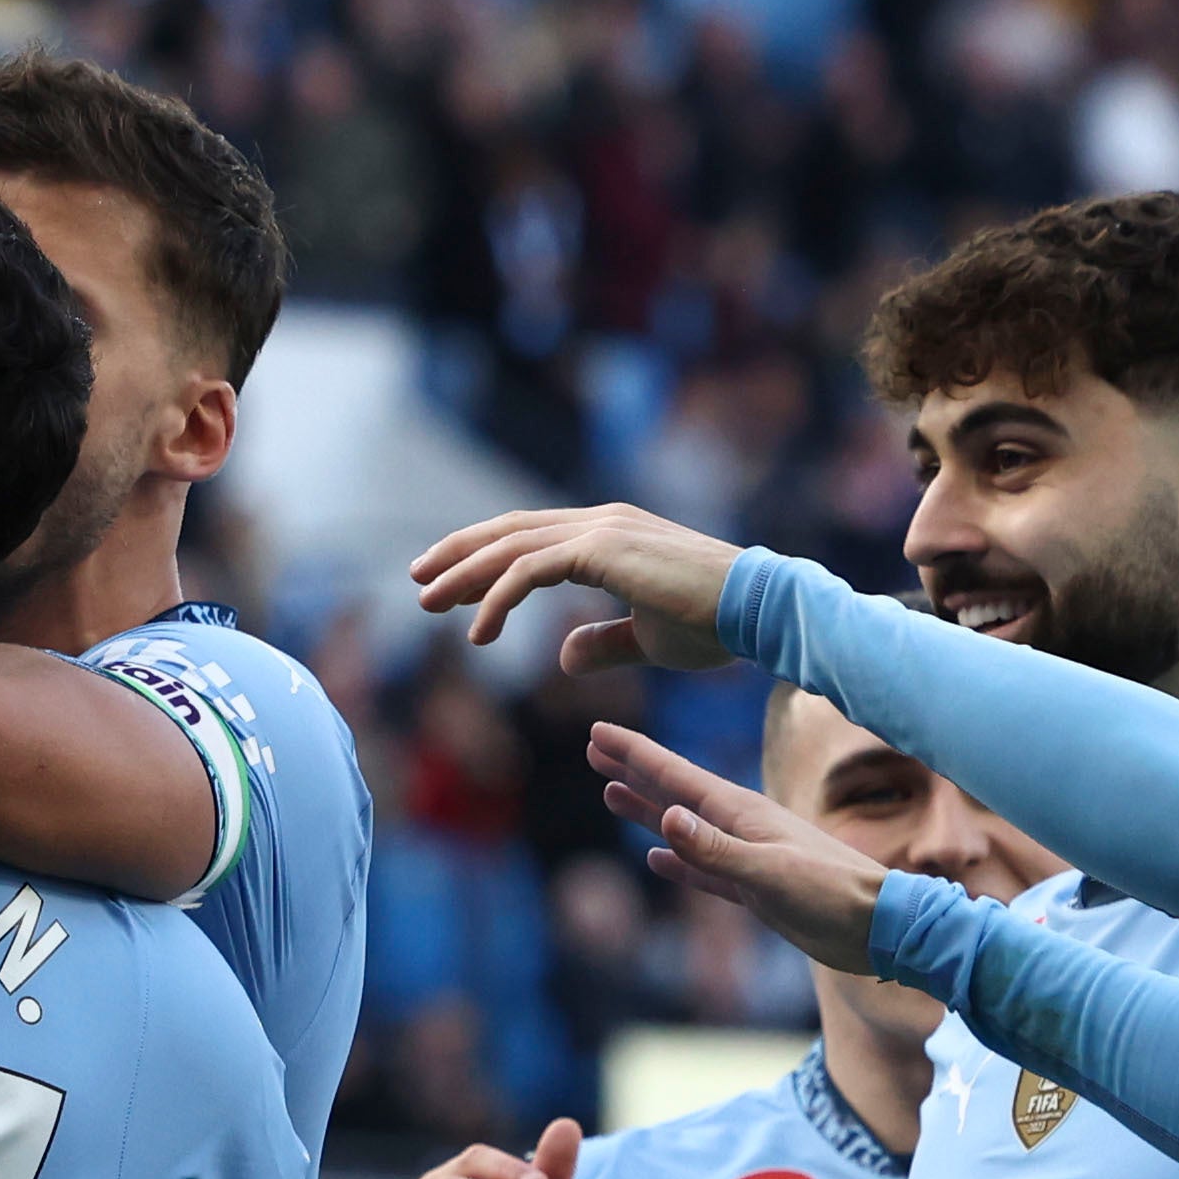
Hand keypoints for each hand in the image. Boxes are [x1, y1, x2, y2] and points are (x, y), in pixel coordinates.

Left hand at [408, 504, 742, 670]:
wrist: (758, 611)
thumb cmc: (715, 625)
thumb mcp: (648, 640)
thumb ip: (605, 644)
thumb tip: (564, 656)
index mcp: (609, 535)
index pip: (531, 538)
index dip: (485, 557)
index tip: (448, 584)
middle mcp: (599, 522)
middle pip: (510, 532)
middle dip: (460, 557)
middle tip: (419, 583)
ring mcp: (600, 531)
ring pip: (512, 547)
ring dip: (464, 575)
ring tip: (429, 603)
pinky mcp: (602, 550)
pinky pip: (530, 572)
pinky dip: (497, 599)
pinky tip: (477, 634)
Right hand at [586, 721, 883, 975]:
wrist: (878, 927)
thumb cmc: (830, 896)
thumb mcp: (769, 872)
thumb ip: (716, 849)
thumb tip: (667, 818)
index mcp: (742, 813)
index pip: (676, 777)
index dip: (635, 755)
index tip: (598, 734)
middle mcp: (741, 827)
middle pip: (674, 792)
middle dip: (634, 770)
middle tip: (594, 750)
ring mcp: (746, 856)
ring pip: (683, 827)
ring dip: (648, 810)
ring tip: (611, 794)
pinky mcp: (754, 888)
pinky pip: (702, 868)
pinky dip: (676, 861)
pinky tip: (654, 859)